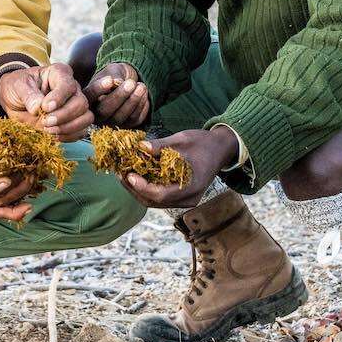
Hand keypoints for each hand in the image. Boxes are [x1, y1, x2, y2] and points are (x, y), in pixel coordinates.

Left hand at [0, 63, 92, 140]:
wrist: (14, 100)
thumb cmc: (17, 87)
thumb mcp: (17, 85)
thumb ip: (28, 94)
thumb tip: (38, 107)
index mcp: (59, 74)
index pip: (68, 84)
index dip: (59, 97)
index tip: (45, 107)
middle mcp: (71, 89)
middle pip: (81, 103)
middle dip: (64, 115)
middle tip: (45, 121)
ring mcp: (74, 105)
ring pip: (86, 117)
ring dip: (69, 127)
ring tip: (49, 130)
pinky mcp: (73, 121)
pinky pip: (81, 131)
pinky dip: (69, 136)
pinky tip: (54, 135)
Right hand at [83, 62, 149, 127]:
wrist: (129, 82)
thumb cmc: (117, 75)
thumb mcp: (113, 70)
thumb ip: (113, 75)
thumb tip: (116, 83)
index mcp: (89, 98)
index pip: (89, 96)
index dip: (98, 89)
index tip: (109, 79)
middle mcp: (97, 113)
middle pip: (104, 111)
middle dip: (120, 96)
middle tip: (131, 83)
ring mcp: (111, 122)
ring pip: (120, 117)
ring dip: (133, 101)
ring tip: (141, 86)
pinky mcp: (126, 126)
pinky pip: (134, 120)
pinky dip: (141, 106)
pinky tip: (144, 94)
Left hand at [119, 127, 238, 207]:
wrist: (221, 149)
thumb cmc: (203, 142)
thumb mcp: (183, 139)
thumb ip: (161, 146)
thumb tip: (140, 147)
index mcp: (192, 186)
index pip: (162, 194)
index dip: (142, 187)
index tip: (129, 175)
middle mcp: (188, 199)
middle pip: (155, 202)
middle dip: (134, 189)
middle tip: (120, 173)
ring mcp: (185, 200)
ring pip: (155, 202)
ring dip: (137, 189)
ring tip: (124, 174)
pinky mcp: (181, 197)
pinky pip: (160, 197)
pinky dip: (146, 188)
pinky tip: (137, 175)